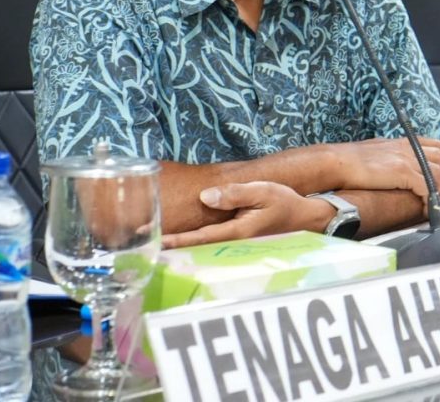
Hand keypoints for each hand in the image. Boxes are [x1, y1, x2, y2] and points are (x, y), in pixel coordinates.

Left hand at [160, 182, 332, 248]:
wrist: (303, 218)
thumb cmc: (283, 202)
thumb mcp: (262, 191)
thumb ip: (234, 194)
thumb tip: (204, 197)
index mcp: (237, 232)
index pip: (199, 238)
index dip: (174, 240)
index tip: (152, 240)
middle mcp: (231, 244)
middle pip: (192, 248)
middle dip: (166, 247)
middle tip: (136, 245)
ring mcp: (231, 246)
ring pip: (197, 248)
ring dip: (173, 247)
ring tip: (146, 243)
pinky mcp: (233, 242)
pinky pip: (205, 244)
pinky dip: (186, 243)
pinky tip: (171, 240)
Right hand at [329, 137, 439, 210]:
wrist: (338, 162)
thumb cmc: (349, 160)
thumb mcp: (375, 152)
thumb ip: (388, 156)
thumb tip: (392, 166)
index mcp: (401, 142)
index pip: (431, 142)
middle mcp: (408, 147)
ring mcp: (407, 159)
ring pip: (438, 173)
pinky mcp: (404, 172)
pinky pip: (428, 187)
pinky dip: (432, 199)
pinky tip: (430, 209)